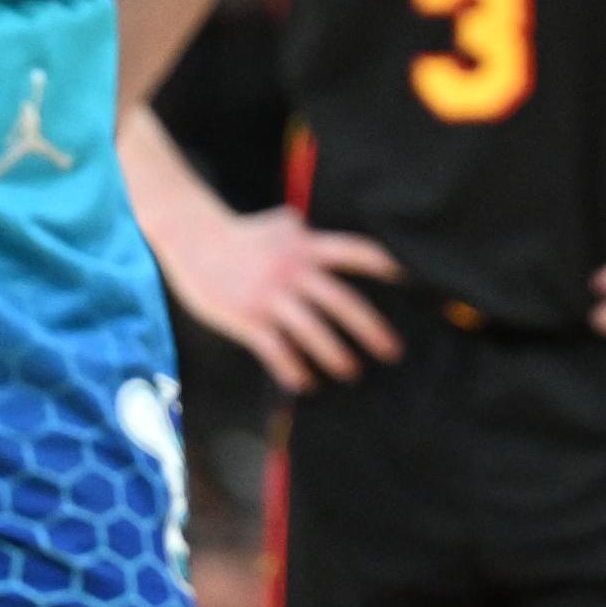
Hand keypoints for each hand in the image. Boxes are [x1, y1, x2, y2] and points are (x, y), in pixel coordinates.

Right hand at [150, 201, 405, 392]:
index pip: (355, 252)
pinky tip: (305, 382)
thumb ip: (311, 234)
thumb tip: (338, 242)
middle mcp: (293, 269)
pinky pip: (275, 348)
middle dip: (370, 328)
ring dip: (334, 354)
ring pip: (311, 330)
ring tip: (351, 372)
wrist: (194, 238)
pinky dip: (292, 367)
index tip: (411, 284)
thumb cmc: (243, 233)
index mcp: (306, 246)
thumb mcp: (282, 224)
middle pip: (341, 300)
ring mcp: (269, 294)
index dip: (385, 266)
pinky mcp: (246, 317)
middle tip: (392, 351)